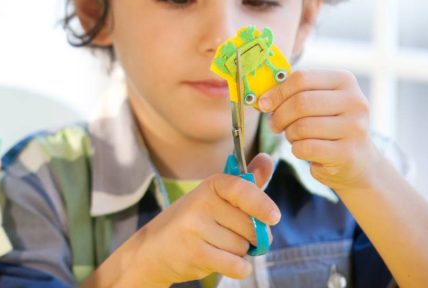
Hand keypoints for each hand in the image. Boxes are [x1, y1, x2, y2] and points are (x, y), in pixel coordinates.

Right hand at [127, 154, 278, 284]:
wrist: (154, 248)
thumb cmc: (192, 222)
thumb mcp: (215, 198)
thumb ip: (245, 183)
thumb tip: (268, 159)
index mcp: (210, 185)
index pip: (242, 189)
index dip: (262, 203)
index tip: (274, 217)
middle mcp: (201, 202)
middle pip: (251, 226)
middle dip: (251, 236)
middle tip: (230, 235)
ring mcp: (196, 228)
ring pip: (243, 247)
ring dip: (238, 253)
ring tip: (216, 246)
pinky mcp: (195, 253)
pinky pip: (236, 265)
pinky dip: (238, 268)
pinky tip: (223, 262)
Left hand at [258, 69, 381, 190]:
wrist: (357, 159)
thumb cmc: (327, 125)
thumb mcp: (316, 101)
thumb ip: (292, 93)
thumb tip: (262, 99)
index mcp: (344, 80)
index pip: (301, 78)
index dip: (277, 92)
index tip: (264, 104)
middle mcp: (355, 101)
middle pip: (301, 102)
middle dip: (280, 116)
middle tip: (275, 125)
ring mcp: (355, 128)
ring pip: (302, 126)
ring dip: (289, 134)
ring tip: (295, 137)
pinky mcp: (347, 152)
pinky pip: (306, 148)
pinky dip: (297, 150)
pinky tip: (305, 150)